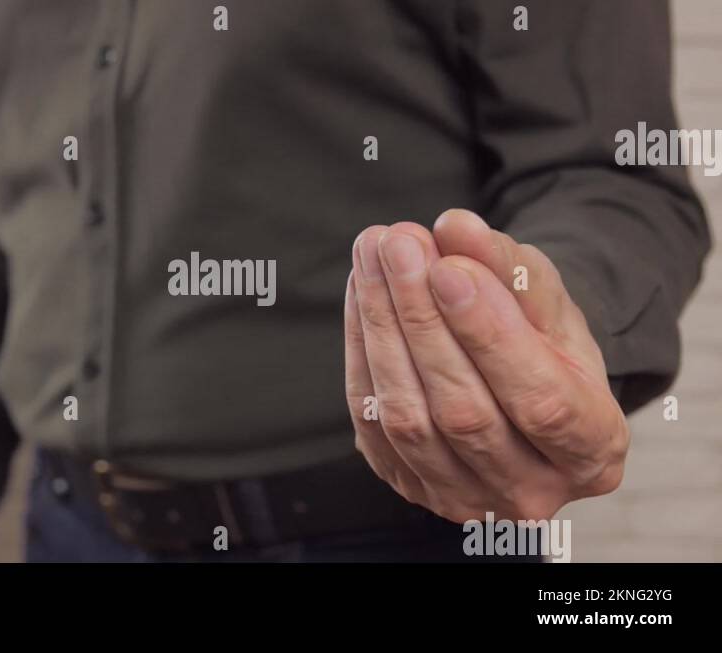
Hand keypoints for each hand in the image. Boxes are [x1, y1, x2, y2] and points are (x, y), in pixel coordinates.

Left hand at [345, 209, 628, 521]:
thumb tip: (456, 228)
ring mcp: (462, 498)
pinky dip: (362, 349)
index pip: (541, 402)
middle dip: (423, 319)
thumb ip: (509, 268)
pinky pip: (371, 419)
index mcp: (592, 451)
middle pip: (464, 412)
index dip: (489, 335)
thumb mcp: (547, 300)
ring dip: (382, 327)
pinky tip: (362, 291)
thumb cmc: (544, 342)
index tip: (449, 269)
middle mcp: (530, 492)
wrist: (518, 391)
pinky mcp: (407, 484)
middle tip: (400, 244)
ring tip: (374, 255)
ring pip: (408, 419)